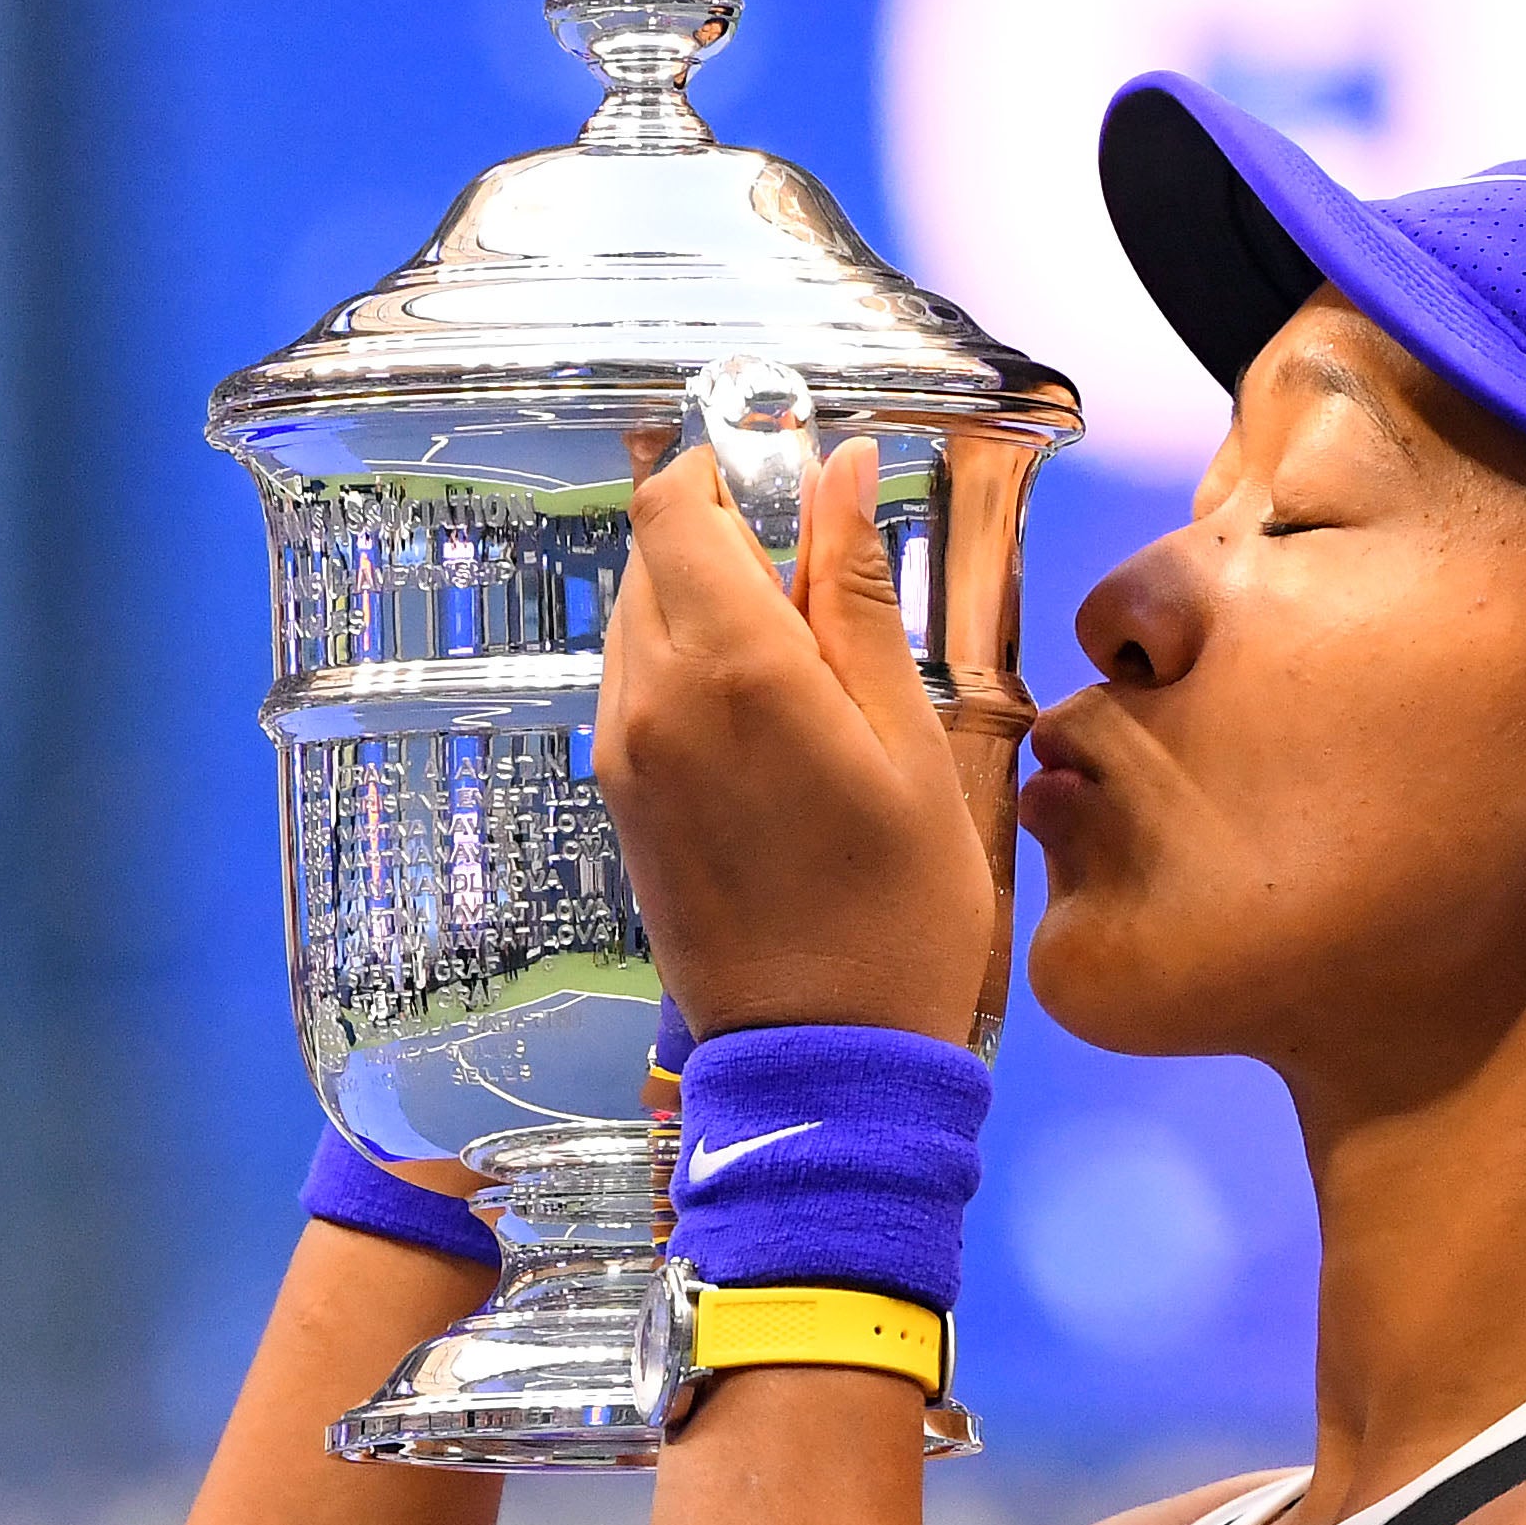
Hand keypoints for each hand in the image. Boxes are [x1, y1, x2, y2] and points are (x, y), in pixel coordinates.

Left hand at [602, 436, 1000, 1042]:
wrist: (820, 1055)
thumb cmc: (896, 909)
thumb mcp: (908, 739)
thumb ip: (858, 594)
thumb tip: (840, 468)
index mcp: (731, 668)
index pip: (674, 502)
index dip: (730, 470)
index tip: (799, 485)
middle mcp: (651, 696)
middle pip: (652, 551)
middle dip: (729, 536)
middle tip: (826, 584)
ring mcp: (621, 748)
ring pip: (640, 614)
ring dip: (709, 602)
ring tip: (807, 665)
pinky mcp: (617, 793)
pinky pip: (637, 682)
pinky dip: (690, 665)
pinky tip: (768, 720)